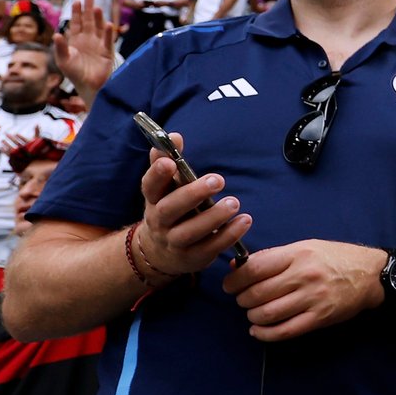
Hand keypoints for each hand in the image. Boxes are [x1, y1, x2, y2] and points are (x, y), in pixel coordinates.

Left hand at [57, 0, 117, 98]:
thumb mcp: (63, 60)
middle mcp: (88, 40)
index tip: (77, 1)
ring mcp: (98, 44)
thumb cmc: (75, 73)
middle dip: (88, 10)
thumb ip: (60, 47)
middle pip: (89, 21)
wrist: (88, 86)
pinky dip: (108, 33)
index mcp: (76, 41)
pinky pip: (108, 40)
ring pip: (98, 28)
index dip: (77, 13)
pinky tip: (107, 24)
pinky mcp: (107, 52)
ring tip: (97, 8)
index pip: (77, 23)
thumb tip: (56, 34)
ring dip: (98, 18)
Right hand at [136, 132, 250, 278]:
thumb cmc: (169, 208)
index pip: (150, 186)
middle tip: (218, 180)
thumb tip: (174, 136)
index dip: (158, 174)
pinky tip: (245, 221)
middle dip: (192, 194)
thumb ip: (169, 161)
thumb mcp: (166, 187)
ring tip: (234, 202)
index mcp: (154, 200)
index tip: (170, 161)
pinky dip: (228, 235)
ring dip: (213, 217)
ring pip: (190, 232)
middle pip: (170, 209)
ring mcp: (175, 242)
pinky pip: (210, 248)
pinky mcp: (193, 258)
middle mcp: (160, 222)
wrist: (160, 252)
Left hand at [223, 240, 385, 340]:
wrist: (371, 275)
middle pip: (256, 294)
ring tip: (254, 312)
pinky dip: (264, 334)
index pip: (254, 269)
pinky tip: (258, 330)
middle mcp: (305, 276)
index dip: (235, 280)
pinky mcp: (319, 318)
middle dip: (242, 299)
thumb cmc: (334, 258)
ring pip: (266, 314)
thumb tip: (237, 268)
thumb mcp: (305, 247)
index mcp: (299, 254)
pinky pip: (283, 332)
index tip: (231, 284)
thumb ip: (272, 257)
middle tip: (243, 299)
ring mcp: (313, 299)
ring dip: (252, 316)